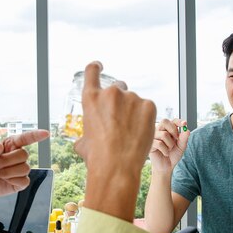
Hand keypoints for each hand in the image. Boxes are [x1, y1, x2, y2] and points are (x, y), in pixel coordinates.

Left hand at [0, 129, 49, 218]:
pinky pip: (24, 180)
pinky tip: (3, 180)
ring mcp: (19, 170)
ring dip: (7, 171)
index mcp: (8, 146)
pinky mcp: (19, 183)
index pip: (25, 138)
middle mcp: (16, 156)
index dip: (35, 135)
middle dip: (6, 160)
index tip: (45, 134)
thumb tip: (0, 147)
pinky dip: (12, 180)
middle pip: (23, 154)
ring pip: (24, 168)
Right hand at [74, 61, 155, 221]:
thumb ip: (88, 130)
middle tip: (121, 120)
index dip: (96, 67)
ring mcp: (131, 97)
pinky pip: (147, 108)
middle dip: (120, 100)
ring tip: (130, 134)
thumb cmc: (97, 157)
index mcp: (91, 98)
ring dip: (133, 112)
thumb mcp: (83, 141)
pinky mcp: (148, 105)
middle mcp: (110, 93)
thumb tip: (87, 137)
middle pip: (118, 88)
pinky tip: (140, 132)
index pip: (92, 71)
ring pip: (134, 100)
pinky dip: (145, 118)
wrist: (116, 166)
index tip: (100, 65)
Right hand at [149, 118, 189, 172]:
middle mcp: (160, 130)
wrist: (166, 166)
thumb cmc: (173, 155)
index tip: (184, 124)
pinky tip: (165, 153)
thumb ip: (184, 139)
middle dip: (173, 130)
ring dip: (170, 144)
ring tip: (169, 149)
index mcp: (168, 129)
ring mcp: (154, 136)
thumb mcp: (181, 147)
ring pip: (164, 134)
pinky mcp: (150, 143)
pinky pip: (159, 143)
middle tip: (176, 138)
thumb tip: (187, 130)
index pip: (173, 121)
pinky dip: (165, 150)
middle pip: (164, 121)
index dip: (179, 121)